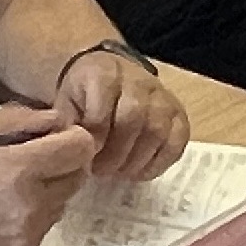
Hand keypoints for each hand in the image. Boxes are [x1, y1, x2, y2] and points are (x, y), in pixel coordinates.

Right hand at [0, 108, 97, 245]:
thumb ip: (20, 119)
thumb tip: (55, 119)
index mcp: (18, 171)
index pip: (80, 149)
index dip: (72, 136)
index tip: (58, 134)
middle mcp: (28, 208)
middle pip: (77, 177)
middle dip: (63, 162)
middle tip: (34, 155)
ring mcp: (22, 238)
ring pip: (62, 204)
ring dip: (50, 189)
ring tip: (11, 182)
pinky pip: (42, 229)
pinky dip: (33, 215)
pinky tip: (1, 206)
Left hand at [52, 47, 190, 181]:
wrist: (106, 72)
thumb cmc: (83, 94)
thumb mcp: (66, 102)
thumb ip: (68, 126)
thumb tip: (74, 154)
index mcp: (105, 74)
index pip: (103, 108)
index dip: (95, 138)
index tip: (84, 157)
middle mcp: (138, 81)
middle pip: (134, 118)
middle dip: (116, 153)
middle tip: (100, 172)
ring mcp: (162, 96)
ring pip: (157, 130)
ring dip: (137, 160)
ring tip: (119, 174)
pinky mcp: (177, 112)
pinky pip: (178, 138)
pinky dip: (161, 161)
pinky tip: (140, 172)